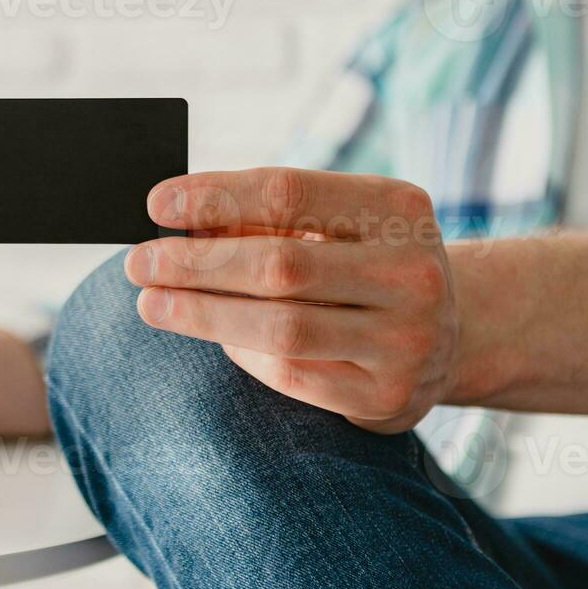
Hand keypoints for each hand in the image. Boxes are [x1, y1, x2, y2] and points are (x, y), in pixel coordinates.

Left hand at [124, 168, 457, 432]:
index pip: (289, 193)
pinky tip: (211, 336)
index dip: (216, 197)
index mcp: (398, 207)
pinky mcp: (387, 395)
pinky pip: (292, 376)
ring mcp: (407, 339)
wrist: (448, 335)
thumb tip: (176, 220)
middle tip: (139, 263)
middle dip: (197, 264)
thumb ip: (267, 219)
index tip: (156, 204)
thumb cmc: (363, 264)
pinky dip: (242, 353)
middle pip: (280, 265)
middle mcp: (413, 272)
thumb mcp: (338, 225)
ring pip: (282, 329)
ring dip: (203, 315)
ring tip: (151, 303)